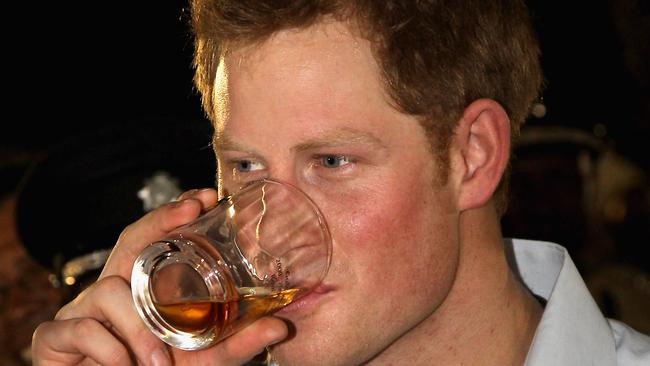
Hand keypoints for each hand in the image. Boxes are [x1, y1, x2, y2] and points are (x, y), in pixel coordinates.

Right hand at [32, 189, 287, 365]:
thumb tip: (283, 326)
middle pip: (129, 240)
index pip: (156, 240)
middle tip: (191, 211)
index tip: (205, 198)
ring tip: (160, 361)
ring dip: (138, 326)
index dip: (174, 214)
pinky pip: (80, 330)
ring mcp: (83, 311)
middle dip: (159, 220)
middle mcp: (115, 289)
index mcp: (145, 289)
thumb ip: (239, 343)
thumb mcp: (205, 359)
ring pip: (108, 290)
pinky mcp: (57, 338)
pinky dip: (107, 350)